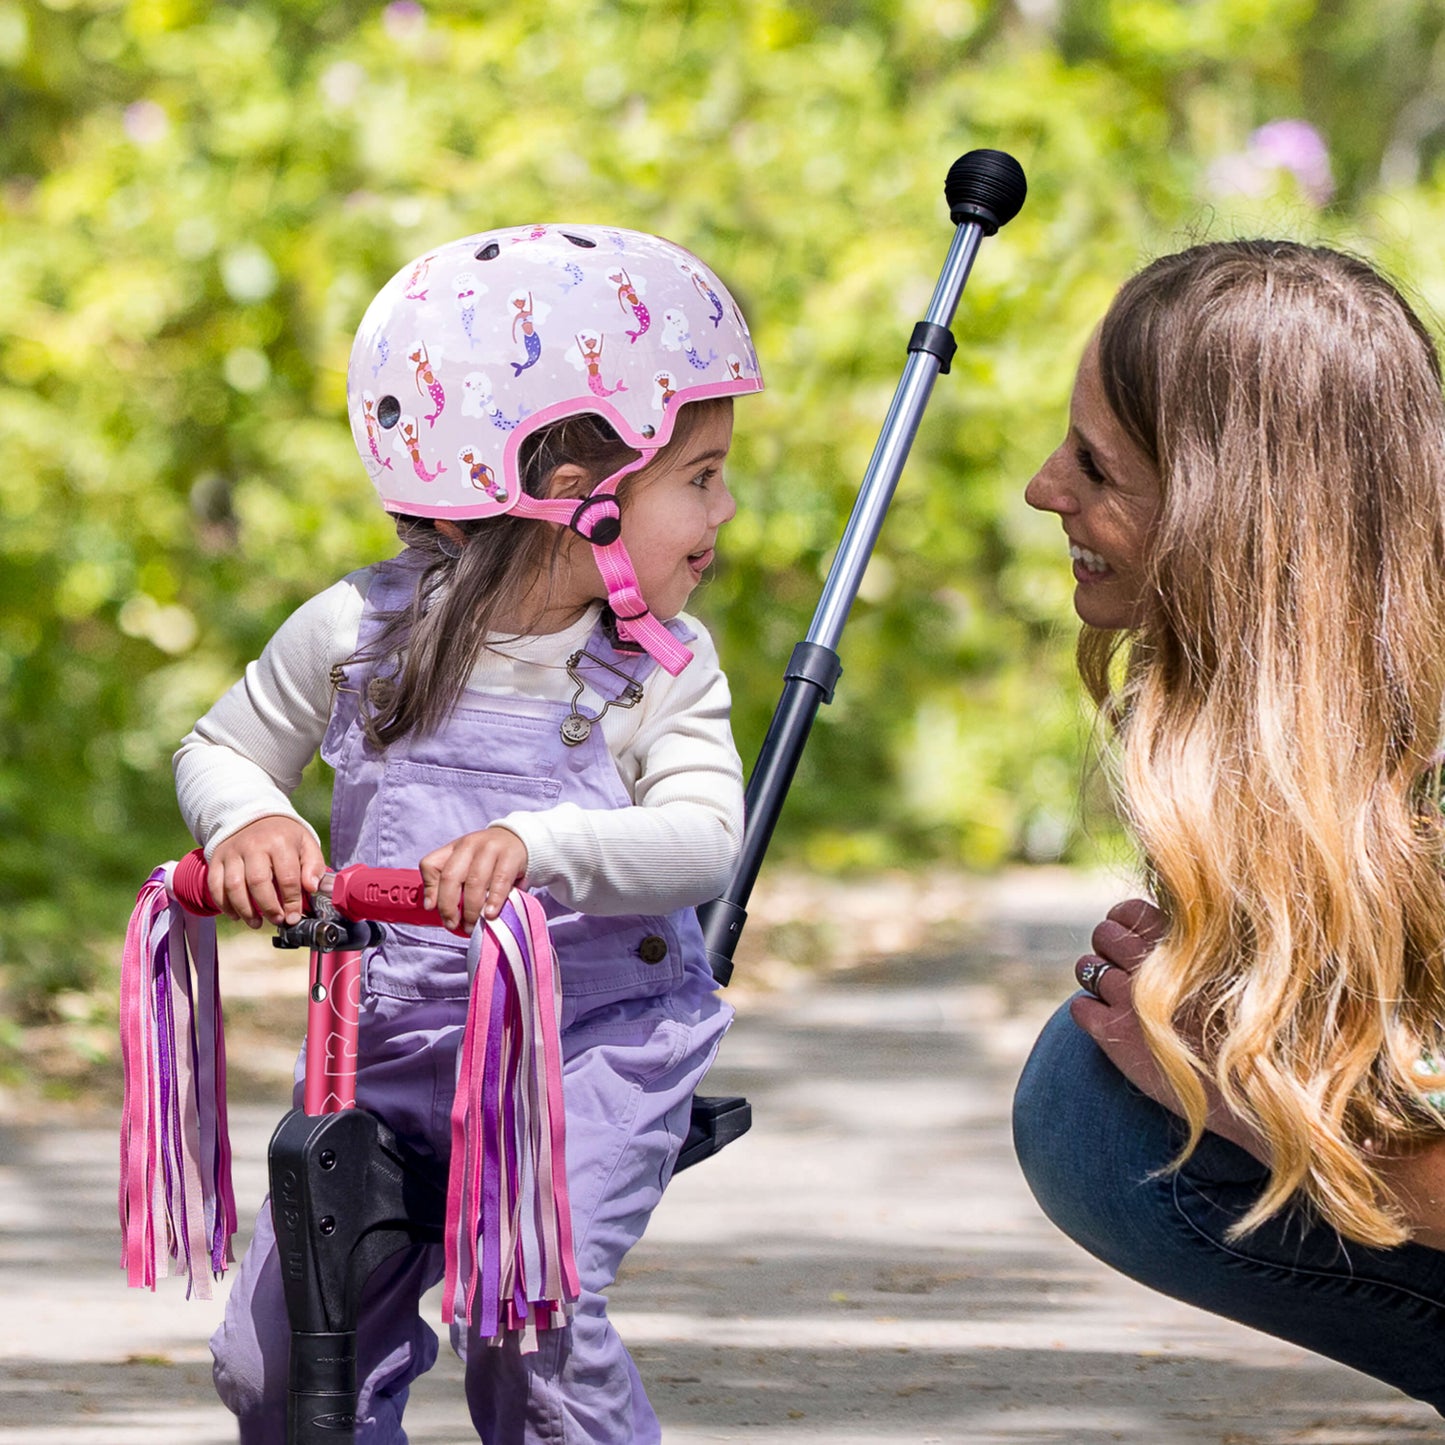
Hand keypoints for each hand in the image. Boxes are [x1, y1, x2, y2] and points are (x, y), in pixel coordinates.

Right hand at [208, 815, 326, 928]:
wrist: (254, 817)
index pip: (287, 877)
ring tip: (257, 924)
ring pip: (233, 886)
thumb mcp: (306, 844)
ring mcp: (232, 852)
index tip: (294, 917)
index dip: (291, 901)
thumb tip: (312, 888)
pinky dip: (224, 904)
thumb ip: (314, 865)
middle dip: (268, 907)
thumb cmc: (284, 837)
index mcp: (280, 842)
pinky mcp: (217, 859)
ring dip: (245, 910)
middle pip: (258, 883)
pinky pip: (215, 885)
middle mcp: (253, 846)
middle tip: (277, 920)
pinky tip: (236, 916)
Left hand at [419, 827, 528, 933]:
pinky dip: (494, 901)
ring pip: (474, 881)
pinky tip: (490, 914)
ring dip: (471, 909)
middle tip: (453, 924)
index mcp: (454, 848)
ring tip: (472, 925)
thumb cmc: (490, 859)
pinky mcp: (510, 856)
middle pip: (450, 876)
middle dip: (448, 905)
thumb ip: (449, 882)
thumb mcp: (466, 864)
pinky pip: (500, 881)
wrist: (521, 840)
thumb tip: (430, 906)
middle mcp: (469, 845)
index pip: (430, 864)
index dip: (429, 890)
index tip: (432, 909)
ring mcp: (490, 848)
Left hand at [1070, 898, 1267, 1160]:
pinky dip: (1089, 1012)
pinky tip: (1111, 1023)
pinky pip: (1080, 1007)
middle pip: (1103, 934)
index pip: (1129, 911)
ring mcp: (1129, 999)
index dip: (1122, 921)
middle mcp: (1151, 967)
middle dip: (1106, 946)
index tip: (1127, 934)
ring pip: (1086, 967)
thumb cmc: (1244, 1033)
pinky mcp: (1111, 1033)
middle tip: (1121, 967)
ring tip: (1115, 994)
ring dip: (1094, 977)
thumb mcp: (1232, 976)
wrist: (1247, 1095)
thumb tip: (1166, 931)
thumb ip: (1197, 950)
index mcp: (1182, 946)